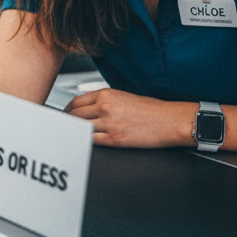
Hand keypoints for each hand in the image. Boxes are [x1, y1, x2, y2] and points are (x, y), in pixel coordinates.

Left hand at [64, 88, 193, 148]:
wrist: (170, 120)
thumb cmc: (151, 109)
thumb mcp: (124, 96)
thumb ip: (104, 100)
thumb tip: (87, 107)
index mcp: (106, 94)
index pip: (76, 101)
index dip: (68, 110)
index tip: (66, 114)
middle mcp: (105, 107)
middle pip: (74, 115)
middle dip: (68, 121)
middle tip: (67, 127)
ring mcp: (109, 123)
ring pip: (81, 128)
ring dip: (76, 132)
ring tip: (74, 135)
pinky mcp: (115, 139)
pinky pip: (92, 140)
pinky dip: (85, 141)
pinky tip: (85, 142)